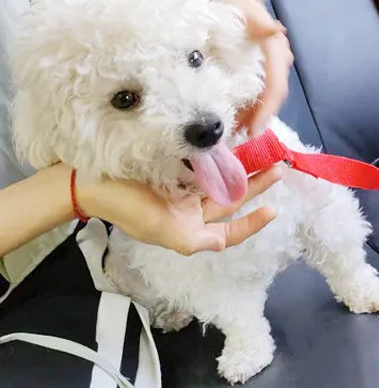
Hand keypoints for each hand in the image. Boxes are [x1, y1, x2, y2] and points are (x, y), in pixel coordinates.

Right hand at [77, 167, 282, 254]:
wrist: (91, 181)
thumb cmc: (126, 208)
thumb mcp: (162, 233)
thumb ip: (195, 241)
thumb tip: (221, 243)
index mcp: (188, 227)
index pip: (228, 230)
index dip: (251, 224)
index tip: (273, 210)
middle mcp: (190, 208)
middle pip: (231, 198)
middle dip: (256, 185)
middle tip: (278, 167)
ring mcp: (185, 186)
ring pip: (222, 178)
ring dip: (243, 167)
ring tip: (264, 152)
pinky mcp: (177, 166)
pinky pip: (207, 162)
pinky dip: (222, 156)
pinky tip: (238, 144)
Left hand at [225, 0, 293, 134]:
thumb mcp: (237, 2)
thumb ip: (254, 17)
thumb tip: (275, 31)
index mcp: (273, 44)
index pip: (276, 83)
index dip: (266, 109)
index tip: (252, 130)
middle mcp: (276, 55)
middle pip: (274, 94)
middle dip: (259, 117)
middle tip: (240, 138)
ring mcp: (268, 61)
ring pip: (268, 95)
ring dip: (254, 114)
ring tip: (235, 133)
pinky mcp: (258, 64)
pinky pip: (259, 89)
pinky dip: (248, 105)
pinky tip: (235, 117)